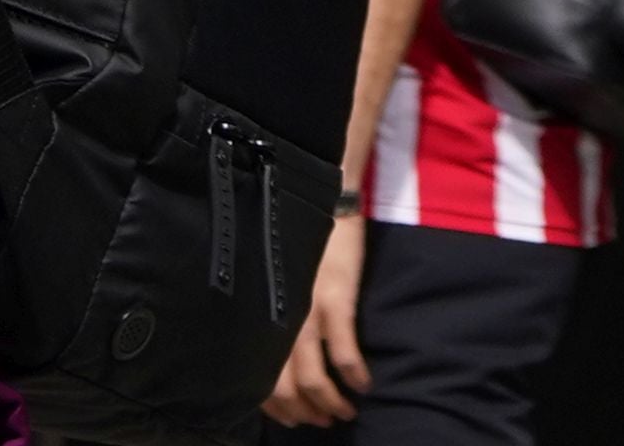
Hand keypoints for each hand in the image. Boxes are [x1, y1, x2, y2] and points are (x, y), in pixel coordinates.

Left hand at [264, 208, 368, 424]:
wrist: (326, 202)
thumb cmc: (301, 244)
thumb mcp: (278, 284)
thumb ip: (276, 318)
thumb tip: (279, 361)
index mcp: (264, 315)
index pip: (259, 376)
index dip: (275, 407)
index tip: (293, 419)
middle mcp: (279, 317)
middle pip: (285, 386)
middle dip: (304, 412)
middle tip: (322, 421)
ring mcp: (308, 310)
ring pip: (313, 377)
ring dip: (331, 403)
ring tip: (345, 412)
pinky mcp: (337, 299)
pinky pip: (344, 353)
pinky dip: (354, 376)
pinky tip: (364, 386)